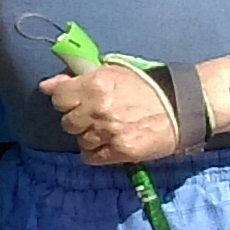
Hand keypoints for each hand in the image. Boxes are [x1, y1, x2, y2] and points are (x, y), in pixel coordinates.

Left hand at [37, 62, 182, 166]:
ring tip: (107, 129)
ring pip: (79, 140)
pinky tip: (109, 144)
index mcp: (96, 85)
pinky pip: (91, 157)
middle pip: (67, 122)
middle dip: (78, 119)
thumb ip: (77, 78)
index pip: (58, 98)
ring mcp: (109, 131)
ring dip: (89, 136)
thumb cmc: (149, 86)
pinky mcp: (121, 151)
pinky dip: (97, 153)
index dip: (66, 100)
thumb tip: (46, 86)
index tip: (78, 101)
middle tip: (95, 116)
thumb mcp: (114, 72)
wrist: (183, 106)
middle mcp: (98, 108)